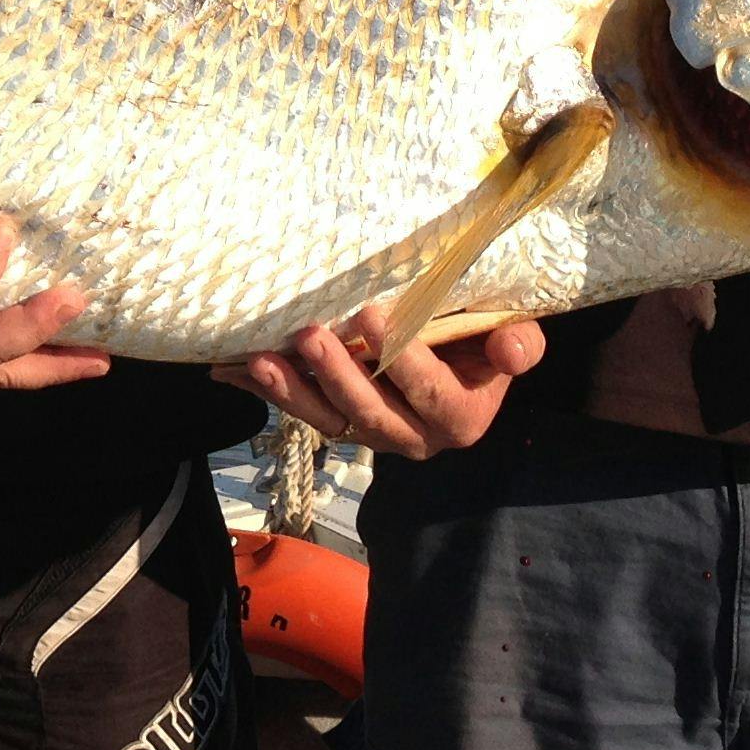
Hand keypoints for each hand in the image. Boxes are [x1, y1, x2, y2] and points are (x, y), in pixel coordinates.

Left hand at [216, 309, 545, 460]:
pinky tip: (230, 370)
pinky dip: (266, 390)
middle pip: (369, 412)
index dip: (401, 358)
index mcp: (459, 417)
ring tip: (261, 360)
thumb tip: (511, 347)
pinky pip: (300, 410)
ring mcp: (369, 431)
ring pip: (327, 420)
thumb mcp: (512, 342)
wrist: (464, 367)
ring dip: (291, 391)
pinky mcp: (336, 420)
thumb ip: (518, 346)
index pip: (429, 391)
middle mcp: (412, 436)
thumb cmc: (486, 345)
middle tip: (309, 334)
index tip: (371, 314)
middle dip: (336, 375)